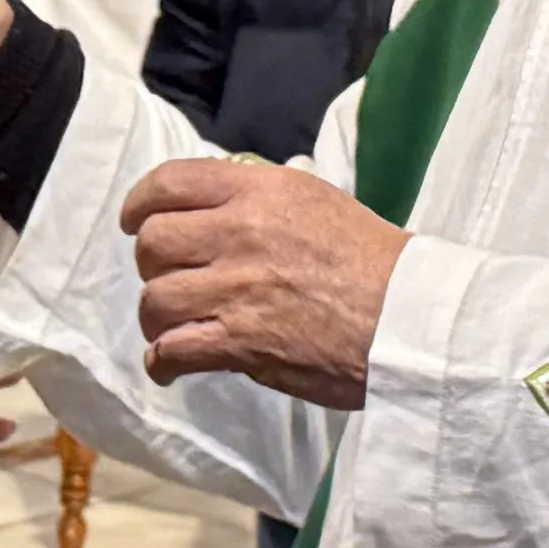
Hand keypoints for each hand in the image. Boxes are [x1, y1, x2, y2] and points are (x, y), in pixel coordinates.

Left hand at [118, 160, 406, 408]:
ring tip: (176, 327)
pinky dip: (163, 361)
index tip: (136, 222)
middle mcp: (240, 233)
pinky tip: (170, 364)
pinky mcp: (240, 343)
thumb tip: (217, 209)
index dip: (141, 205)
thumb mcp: (317, 202)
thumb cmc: (376, 263)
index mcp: (260, 191)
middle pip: (153, 244)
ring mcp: (236, 289)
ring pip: (155, 300)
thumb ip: (260, 201)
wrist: (412, 318)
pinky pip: (171, 350)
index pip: (170, 183)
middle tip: (175, 280)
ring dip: (159, 318)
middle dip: (154, 266)